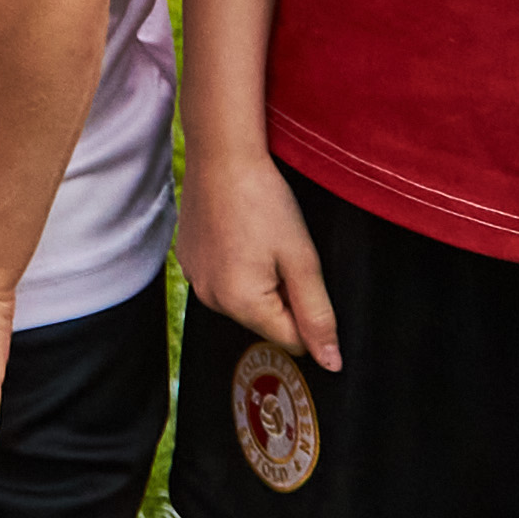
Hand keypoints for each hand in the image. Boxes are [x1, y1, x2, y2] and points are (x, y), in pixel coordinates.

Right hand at [176, 150, 341, 371]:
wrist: (221, 154)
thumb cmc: (264, 201)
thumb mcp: (302, 259)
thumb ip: (317, 315)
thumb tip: (332, 363)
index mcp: (240, 303)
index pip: (290, 339)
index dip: (306, 309)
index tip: (301, 270)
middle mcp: (210, 298)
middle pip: (264, 320)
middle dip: (281, 294)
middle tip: (281, 250)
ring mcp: (194, 278)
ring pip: (242, 299)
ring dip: (257, 279)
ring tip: (258, 236)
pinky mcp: (186, 258)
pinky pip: (221, 278)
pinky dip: (234, 263)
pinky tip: (239, 231)